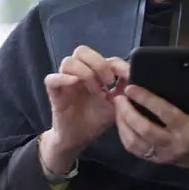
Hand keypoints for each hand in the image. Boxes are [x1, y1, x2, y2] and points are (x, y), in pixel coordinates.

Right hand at [41, 46, 128, 172]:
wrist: (80, 138)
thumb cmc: (96, 119)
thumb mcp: (117, 103)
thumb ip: (125, 88)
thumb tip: (136, 74)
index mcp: (93, 73)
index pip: (103, 57)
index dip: (116, 64)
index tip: (128, 76)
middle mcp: (78, 73)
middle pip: (82, 51)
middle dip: (98, 63)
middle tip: (109, 81)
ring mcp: (65, 82)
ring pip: (68, 62)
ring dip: (85, 72)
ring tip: (96, 90)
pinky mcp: (54, 93)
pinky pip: (51, 79)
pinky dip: (63, 78)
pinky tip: (75, 83)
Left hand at [113, 82, 188, 189]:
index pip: (164, 112)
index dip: (146, 98)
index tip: (131, 87)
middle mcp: (174, 144)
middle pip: (144, 129)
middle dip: (127, 112)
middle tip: (119, 97)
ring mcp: (163, 154)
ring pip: (134, 142)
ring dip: (122, 123)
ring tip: (118, 107)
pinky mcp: (155, 160)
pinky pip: (134, 150)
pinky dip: (124, 135)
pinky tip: (121, 121)